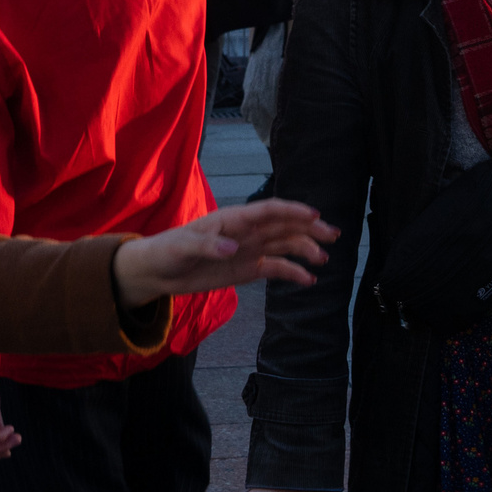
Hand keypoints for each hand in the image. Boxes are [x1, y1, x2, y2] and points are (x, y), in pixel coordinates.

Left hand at [112, 200, 339, 307]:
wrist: (158, 272)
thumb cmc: (166, 251)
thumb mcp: (181, 247)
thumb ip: (207, 246)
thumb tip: (233, 249)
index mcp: (233, 219)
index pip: (268, 210)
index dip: (292, 211)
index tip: (314, 215)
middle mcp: (247, 231)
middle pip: (285, 226)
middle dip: (310, 229)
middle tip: (333, 235)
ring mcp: (250, 249)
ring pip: (286, 245)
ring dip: (306, 250)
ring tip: (324, 260)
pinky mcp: (248, 268)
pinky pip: (276, 268)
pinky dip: (294, 272)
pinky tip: (309, 280)